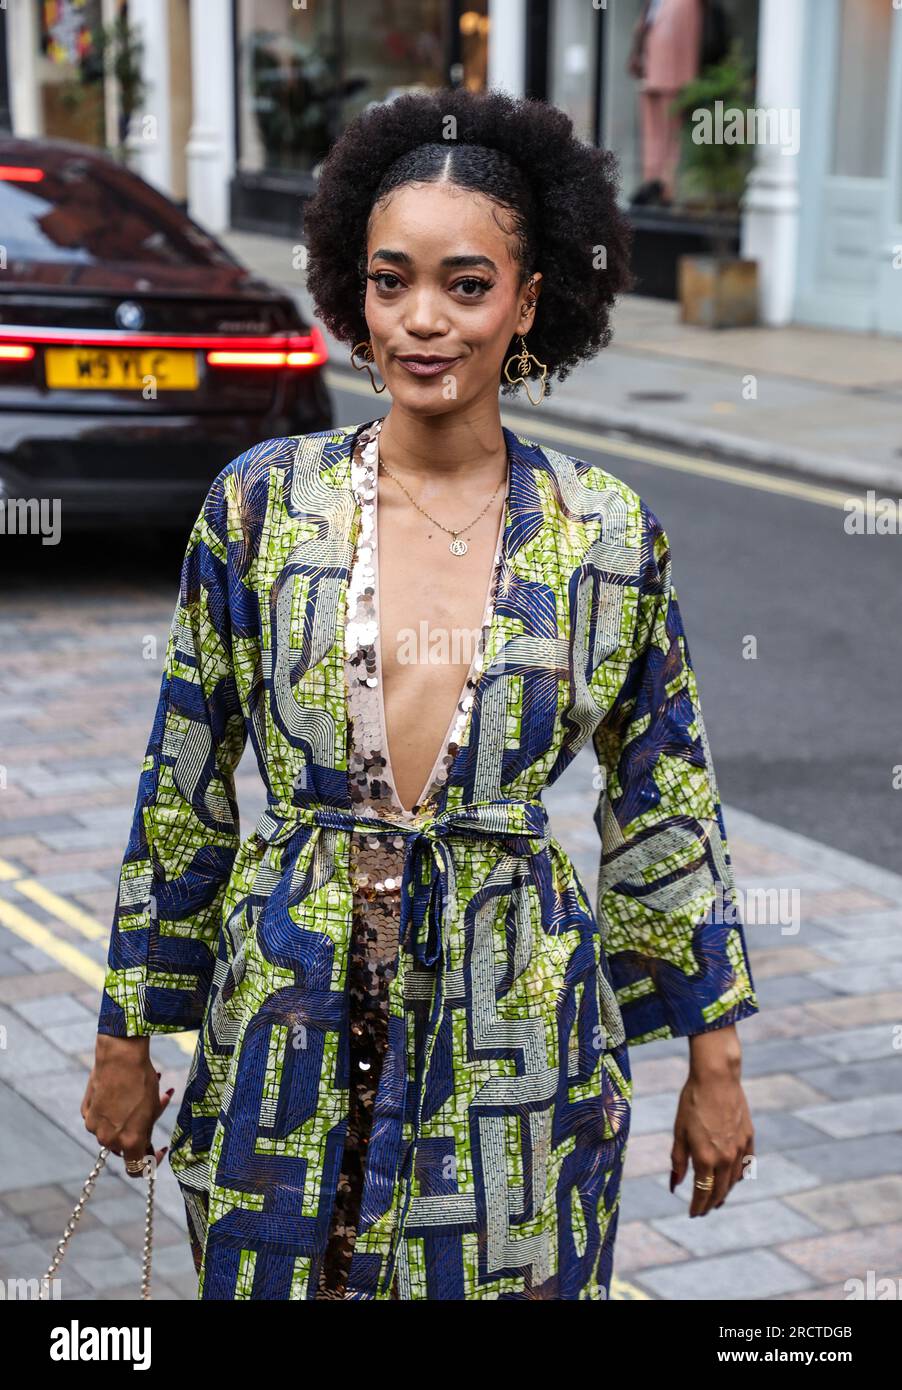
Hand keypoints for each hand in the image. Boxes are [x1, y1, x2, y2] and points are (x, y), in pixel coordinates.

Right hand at [81, 1035, 174, 1177]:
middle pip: (125, 1147)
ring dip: (124, 1121)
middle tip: (148, 1114)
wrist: (120, 1057)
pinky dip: (109, 1112)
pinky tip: (119, 1093)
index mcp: (130, 1141)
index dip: (151, 1163)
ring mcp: (94, 1127)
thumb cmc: (142, 1082)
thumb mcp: (152, 1110)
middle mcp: (109, 1139)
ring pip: (112, 1133)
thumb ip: (146, 1133)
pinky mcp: (86, 1113)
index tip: (158, 1149)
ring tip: (137, 1097)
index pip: (137, 1169)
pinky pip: (100, 1120)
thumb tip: (145, 1145)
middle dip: (137, 1134)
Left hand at [670, 1025, 754, 1215]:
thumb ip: (678, 1161)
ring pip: (734, 1181)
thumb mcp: (679, 1132)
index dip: (697, 1207)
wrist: (717, 1078)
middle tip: (702, 1211)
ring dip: (724, 1193)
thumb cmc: (692, 1102)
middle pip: (719, 1191)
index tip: (692, 1214)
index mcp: (705, 1158)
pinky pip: (746, 1166)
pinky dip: (738, 1177)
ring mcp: (740, 1149)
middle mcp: (725, 1158)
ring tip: (716, 1199)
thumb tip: (675, 1186)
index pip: (702, 1193)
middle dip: (710, 1204)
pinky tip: (733, 1179)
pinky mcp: (749, 1138)